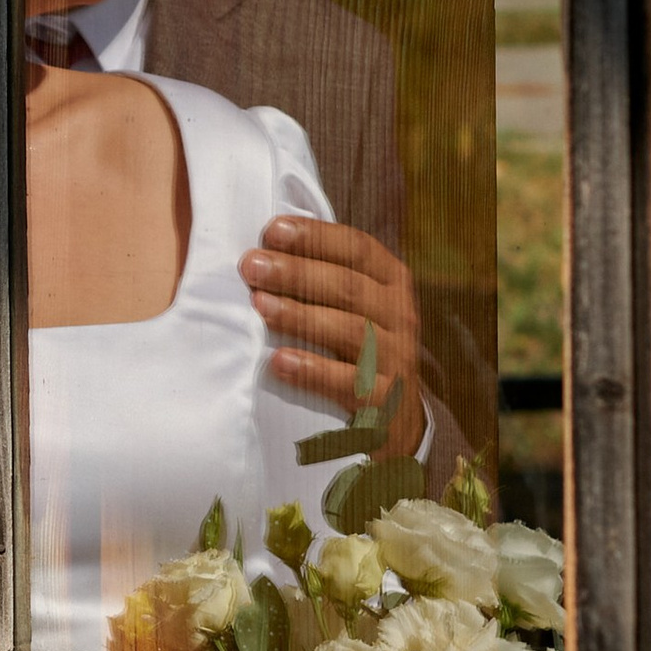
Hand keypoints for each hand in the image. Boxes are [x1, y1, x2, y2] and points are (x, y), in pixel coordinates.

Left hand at [239, 216, 427, 456]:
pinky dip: (313, 370)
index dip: (316, 236)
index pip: (357, 248)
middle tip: (251, 265)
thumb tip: (263, 250)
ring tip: (260, 304)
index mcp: (391, 282)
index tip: (273, 230)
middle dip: (296, 272)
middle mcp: (399, 316)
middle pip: (347, 286)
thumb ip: (321, 279)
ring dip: (300, 315)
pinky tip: (279, 361)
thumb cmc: (357, 350)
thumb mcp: (355, 308)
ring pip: (348, 331)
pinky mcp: (383, 403)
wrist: (396, 421)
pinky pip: (348, 383)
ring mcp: (395, 359)